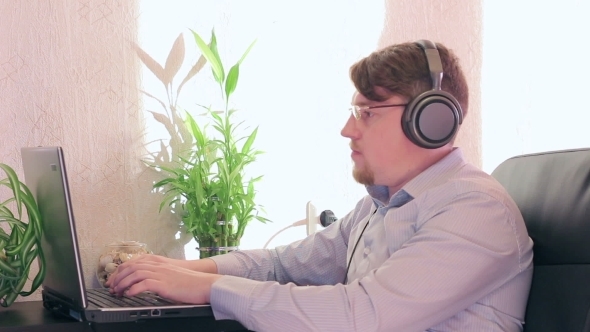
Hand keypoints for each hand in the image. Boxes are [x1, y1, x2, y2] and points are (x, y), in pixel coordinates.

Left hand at [105, 258, 221, 303]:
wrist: (204, 284)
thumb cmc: (190, 282)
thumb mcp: (172, 274)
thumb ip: (159, 274)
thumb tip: (145, 281)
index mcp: (159, 262)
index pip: (134, 262)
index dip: (121, 270)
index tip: (114, 279)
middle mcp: (158, 265)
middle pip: (131, 266)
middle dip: (118, 277)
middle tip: (111, 287)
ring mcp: (161, 273)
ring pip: (135, 274)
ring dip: (123, 283)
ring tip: (117, 292)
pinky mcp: (164, 283)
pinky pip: (144, 284)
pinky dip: (134, 289)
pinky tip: (129, 294)